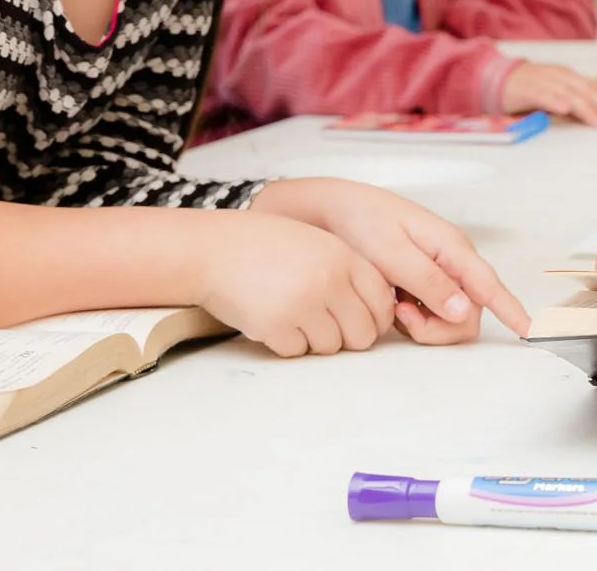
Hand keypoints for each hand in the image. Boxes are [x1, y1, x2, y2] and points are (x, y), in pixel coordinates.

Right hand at [192, 212, 394, 357]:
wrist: (214, 250)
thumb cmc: (264, 246)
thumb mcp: (317, 244)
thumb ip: (348, 271)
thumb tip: (375, 312)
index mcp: (344, 257)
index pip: (383, 303)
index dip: (376, 320)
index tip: (363, 322)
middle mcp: (329, 280)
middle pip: (363, 334)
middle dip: (347, 337)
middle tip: (326, 327)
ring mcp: (303, 304)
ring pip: (330, 347)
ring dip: (314, 340)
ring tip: (293, 316)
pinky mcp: (276, 326)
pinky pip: (297, 352)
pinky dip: (286, 343)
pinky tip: (273, 319)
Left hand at [250, 179, 529, 341]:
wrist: (331, 210)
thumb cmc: (361, 220)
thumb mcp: (392, 251)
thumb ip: (428, 281)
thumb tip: (464, 310)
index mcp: (451, 247)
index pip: (489, 285)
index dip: (511, 310)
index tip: (529, 331)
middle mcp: (451, 261)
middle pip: (468, 313)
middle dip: (439, 327)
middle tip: (401, 316)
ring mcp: (437, 273)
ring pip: (449, 317)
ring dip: (423, 324)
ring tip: (391, 306)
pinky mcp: (421, 282)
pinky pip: (430, 313)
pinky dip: (412, 317)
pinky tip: (390, 303)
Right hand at [502, 62, 596, 127]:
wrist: (497, 79)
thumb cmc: (530, 91)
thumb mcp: (556, 97)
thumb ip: (574, 107)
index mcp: (570, 78)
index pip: (596, 89)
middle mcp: (560, 76)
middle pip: (588, 91)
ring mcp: (544, 81)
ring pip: (570, 94)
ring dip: (586, 108)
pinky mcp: (527, 88)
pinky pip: (543, 95)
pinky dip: (555, 101)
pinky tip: (564, 109)